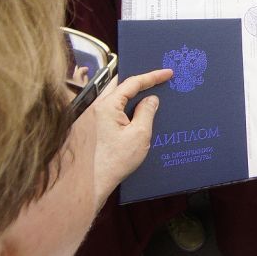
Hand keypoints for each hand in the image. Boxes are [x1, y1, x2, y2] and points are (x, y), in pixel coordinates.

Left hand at [95, 68, 172, 196]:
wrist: (89, 182)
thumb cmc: (113, 161)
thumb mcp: (139, 136)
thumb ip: (147, 112)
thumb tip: (151, 99)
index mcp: (107, 105)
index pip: (132, 82)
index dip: (152, 76)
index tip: (167, 73)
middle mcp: (95, 106)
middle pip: (119, 84)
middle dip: (139, 80)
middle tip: (157, 80)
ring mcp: (90, 116)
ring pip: (113, 96)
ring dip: (130, 94)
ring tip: (148, 95)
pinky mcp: (90, 126)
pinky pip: (109, 109)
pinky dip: (122, 106)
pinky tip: (133, 114)